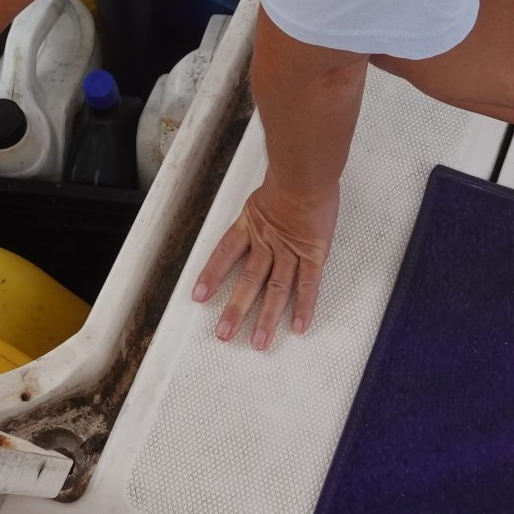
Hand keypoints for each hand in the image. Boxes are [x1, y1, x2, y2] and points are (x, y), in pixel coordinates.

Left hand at [190, 180, 338, 349]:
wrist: (308, 171)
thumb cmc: (292, 174)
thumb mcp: (266, 189)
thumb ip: (261, 204)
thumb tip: (259, 207)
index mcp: (252, 224)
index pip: (225, 253)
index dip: (212, 275)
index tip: (199, 296)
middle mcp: (268, 242)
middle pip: (249, 280)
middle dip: (236, 309)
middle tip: (224, 334)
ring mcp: (291, 250)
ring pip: (276, 288)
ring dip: (267, 317)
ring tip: (258, 342)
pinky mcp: (314, 253)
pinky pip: (309, 284)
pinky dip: (304, 306)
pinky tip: (298, 326)